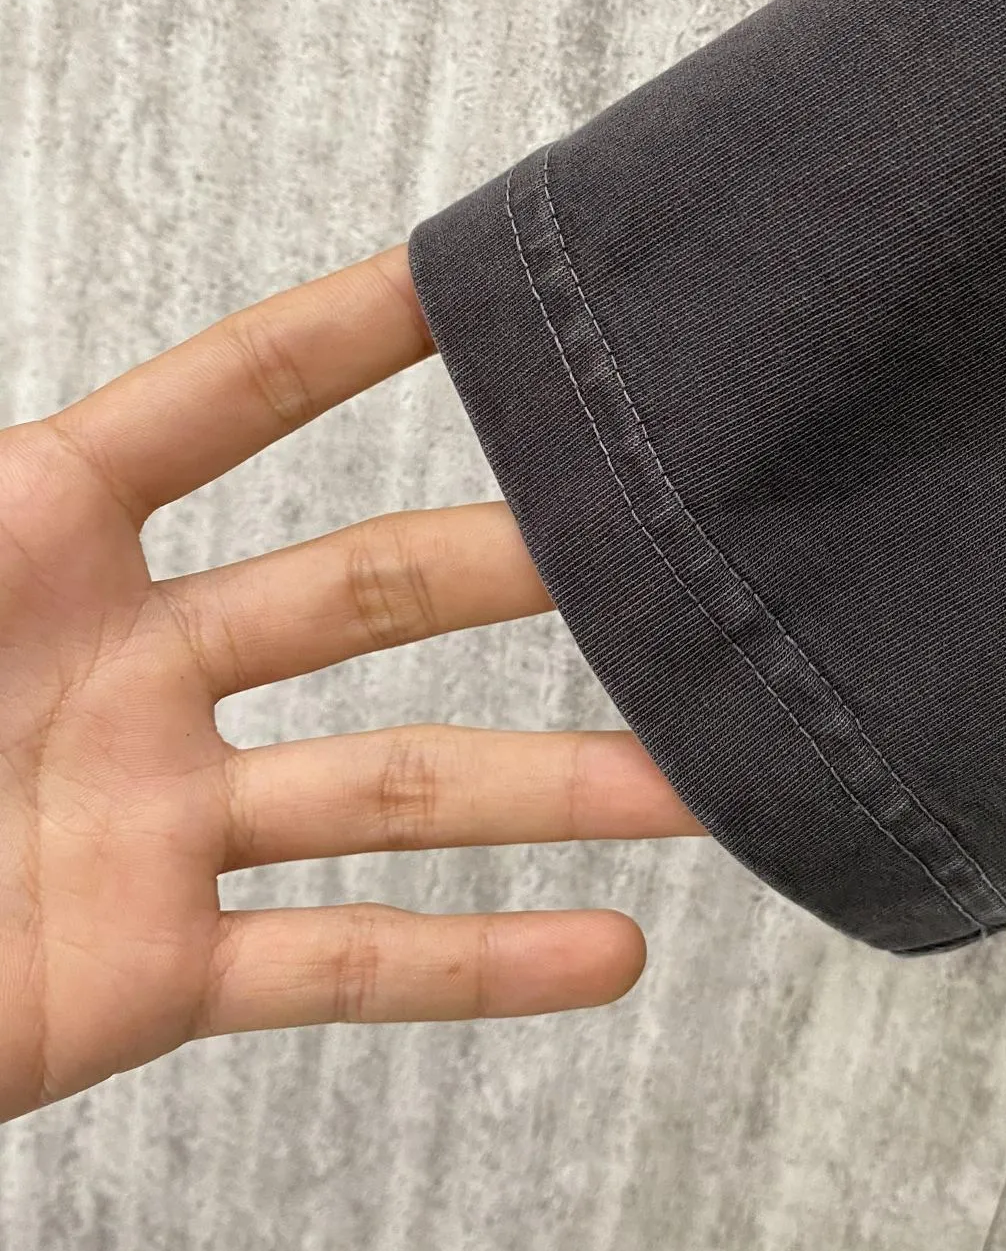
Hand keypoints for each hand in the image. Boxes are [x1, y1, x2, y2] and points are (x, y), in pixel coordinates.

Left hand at [0, 243, 704, 1124]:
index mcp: (35, 536)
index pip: (222, 404)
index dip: (347, 334)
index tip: (476, 281)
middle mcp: (132, 667)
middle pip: (363, 591)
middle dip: (515, 558)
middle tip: (653, 537)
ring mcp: (158, 818)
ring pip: (393, 786)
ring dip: (553, 782)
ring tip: (695, 775)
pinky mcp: (155, 969)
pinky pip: (343, 963)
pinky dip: (478, 964)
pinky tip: (601, 954)